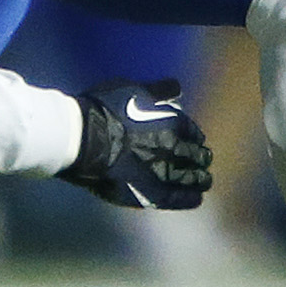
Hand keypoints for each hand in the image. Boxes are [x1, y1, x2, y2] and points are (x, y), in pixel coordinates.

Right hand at [58, 80, 211, 211]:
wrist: (82, 140)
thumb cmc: (102, 110)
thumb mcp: (131, 89)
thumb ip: (157, 90)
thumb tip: (177, 87)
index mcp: (174, 123)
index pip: (193, 132)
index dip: (193, 137)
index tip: (193, 140)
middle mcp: (175, 149)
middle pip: (197, 156)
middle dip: (200, 158)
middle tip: (201, 161)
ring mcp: (165, 174)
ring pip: (193, 179)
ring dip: (200, 179)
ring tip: (203, 181)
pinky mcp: (152, 195)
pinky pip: (179, 199)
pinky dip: (190, 199)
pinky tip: (195, 199)